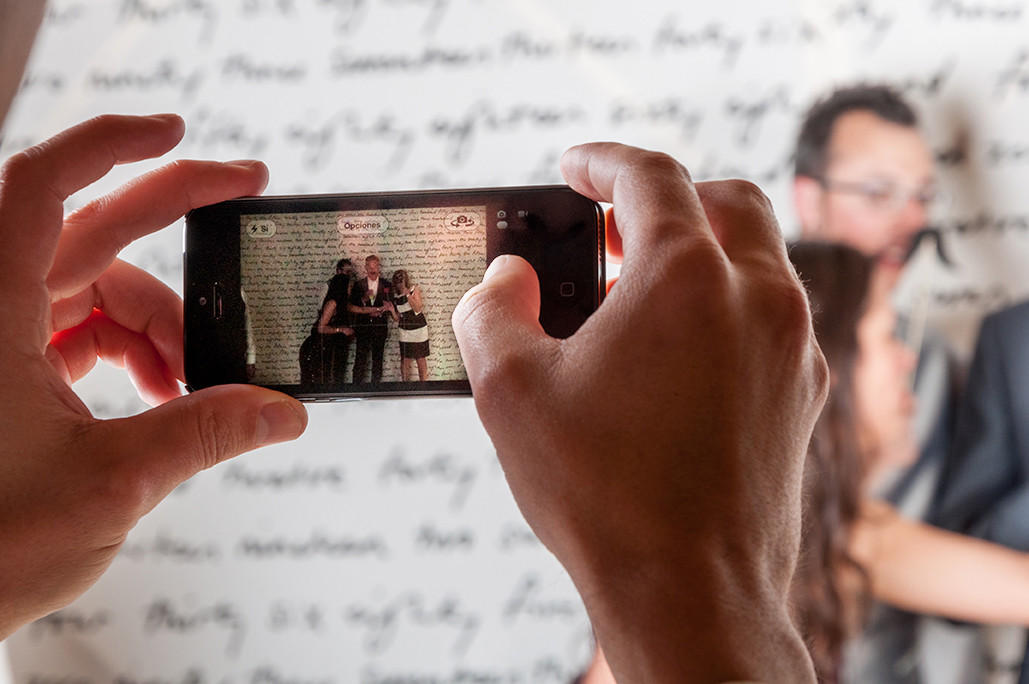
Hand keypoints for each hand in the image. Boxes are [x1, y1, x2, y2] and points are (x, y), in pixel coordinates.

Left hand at [0, 114, 307, 638]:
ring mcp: (1, 336)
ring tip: (196, 377)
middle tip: (245, 190)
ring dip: (158, 318)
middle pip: (90, 229)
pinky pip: (82, 326)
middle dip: (173, 213)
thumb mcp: (109, 485)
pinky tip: (166, 388)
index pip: (42, 190)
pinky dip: (131, 346)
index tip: (179, 131)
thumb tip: (283, 412)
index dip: (110, 144)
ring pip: (95, 286)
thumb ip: (204, 434)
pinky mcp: (10, 366)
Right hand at [453, 143, 826, 682]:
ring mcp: (793, 346)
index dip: (602, 160)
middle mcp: (758, 297)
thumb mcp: (511, 391)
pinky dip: (726, 305)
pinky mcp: (804, 393)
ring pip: (757, 258)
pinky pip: (770, 317)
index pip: (650, 176)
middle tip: (610, 229)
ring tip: (635, 296)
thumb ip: (494, 311)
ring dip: (699, 253)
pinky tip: (676, 355)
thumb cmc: (604, 496)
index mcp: (688, 277)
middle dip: (664, 199)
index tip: (573, 166)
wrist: (692, 593)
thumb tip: (505, 280)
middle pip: (725, 201)